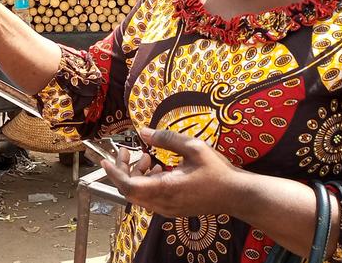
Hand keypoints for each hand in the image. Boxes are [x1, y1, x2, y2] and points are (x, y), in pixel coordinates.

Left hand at [101, 128, 243, 217]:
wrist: (236, 195)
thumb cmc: (217, 171)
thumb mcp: (193, 147)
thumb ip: (166, 139)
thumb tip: (143, 132)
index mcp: (165, 189)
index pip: (128, 185)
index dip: (114, 172)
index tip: (105, 159)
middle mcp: (162, 203)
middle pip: (130, 191)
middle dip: (124, 170)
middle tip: (127, 152)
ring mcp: (167, 209)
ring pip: (139, 195)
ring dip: (137, 176)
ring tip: (148, 157)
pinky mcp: (172, 209)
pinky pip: (150, 198)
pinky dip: (147, 183)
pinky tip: (160, 168)